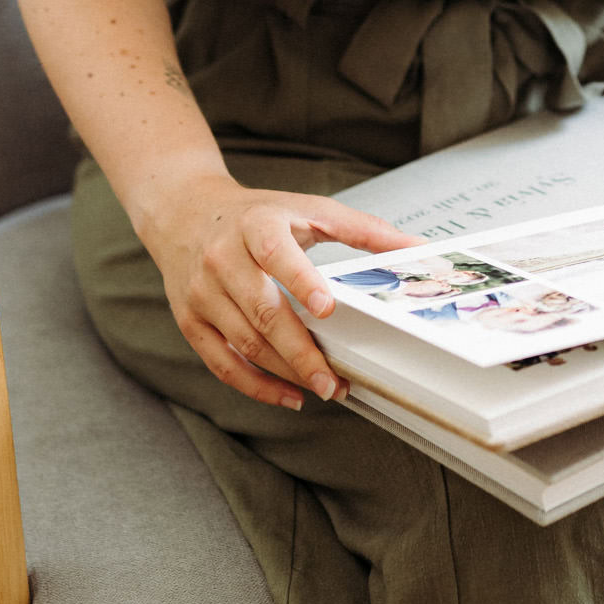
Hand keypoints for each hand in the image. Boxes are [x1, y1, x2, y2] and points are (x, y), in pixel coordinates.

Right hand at [140, 175, 425, 409]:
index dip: (301, 282)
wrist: (186, 214)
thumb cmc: (258, 214)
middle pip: (262, 312)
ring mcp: (203, 293)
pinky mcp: (191, 321)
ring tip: (324, 387)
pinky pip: (222, 364)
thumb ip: (363, 230)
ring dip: (286, 372)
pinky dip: (256, 386)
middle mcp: (224, 260)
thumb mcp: (309, 209)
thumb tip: (417, 247)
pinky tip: (289, 395)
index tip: (326, 309)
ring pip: (244, 343)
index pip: (277, 255)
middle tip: (333, 379)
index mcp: (257, 226)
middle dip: (300, 351)